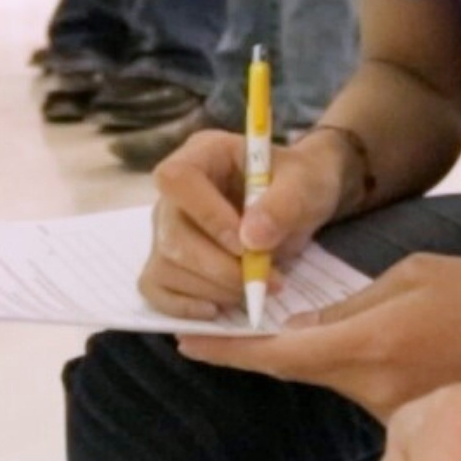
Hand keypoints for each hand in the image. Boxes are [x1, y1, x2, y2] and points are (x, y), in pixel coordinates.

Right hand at [141, 128, 347, 320]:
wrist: (299, 201)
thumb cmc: (300, 181)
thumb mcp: (305, 184)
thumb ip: (283, 205)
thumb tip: (252, 240)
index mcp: (203, 153)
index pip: (178, 179)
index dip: (206, 216)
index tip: (245, 245)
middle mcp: (175, 191)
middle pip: (172, 234)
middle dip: (219, 267)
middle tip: (266, 279)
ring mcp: (166, 227)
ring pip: (165, 266)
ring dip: (212, 289)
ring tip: (257, 288)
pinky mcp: (166, 260)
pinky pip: (156, 289)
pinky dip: (183, 306)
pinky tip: (218, 307)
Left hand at [177, 256, 460, 422]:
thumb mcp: (419, 272)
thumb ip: (355, 299)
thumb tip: (307, 316)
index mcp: (374, 343)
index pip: (281, 353)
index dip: (229, 348)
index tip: (184, 339)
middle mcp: (374, 390)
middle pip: (299, 370)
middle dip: (259, 347)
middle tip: (217, 322)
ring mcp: (392, 415)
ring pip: (331, 381)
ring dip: (307, 355)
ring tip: (290, 318)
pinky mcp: (410, 425)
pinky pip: (362, 394)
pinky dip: (346, 368)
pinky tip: (358, 343)